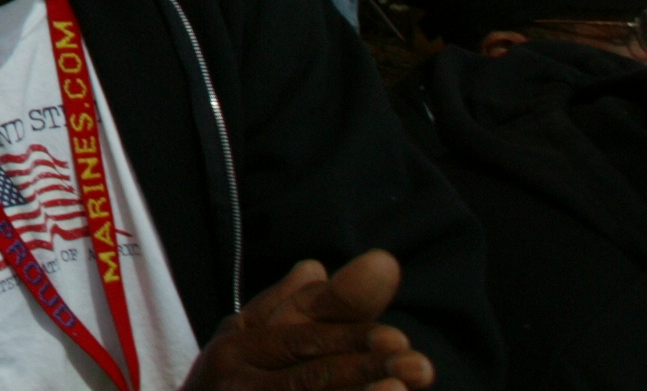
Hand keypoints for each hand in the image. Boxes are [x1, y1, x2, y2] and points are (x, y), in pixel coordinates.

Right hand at [185, 252, 434, 387]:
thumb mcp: (246, 338)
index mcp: (237, 348)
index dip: (348, 336)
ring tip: (400, 389)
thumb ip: (287, 306)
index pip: (300, 338)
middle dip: (363, 367)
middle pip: (309, 376)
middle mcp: (237, 384)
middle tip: (416, 363)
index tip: (398, 337)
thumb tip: (317, 267)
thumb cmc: (229, 384)